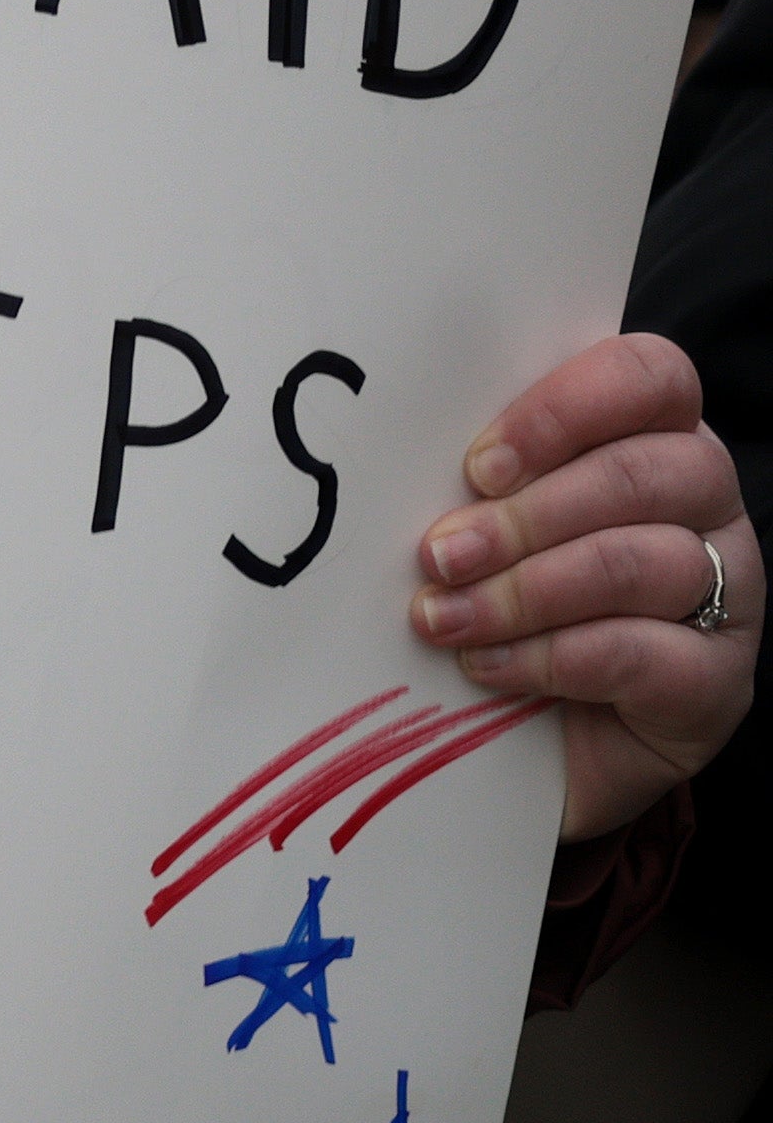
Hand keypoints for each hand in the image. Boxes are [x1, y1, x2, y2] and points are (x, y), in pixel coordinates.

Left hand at [408, 329, 754, 841]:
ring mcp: (728, 593)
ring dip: (525, 591)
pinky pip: (643, 653)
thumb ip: (476, 484)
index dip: (563, 411)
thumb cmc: (504, 604)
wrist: (542, 746)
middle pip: (646, 474)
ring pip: (643, 563)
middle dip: (526, 515)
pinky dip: (548, 658)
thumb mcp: (486, 529)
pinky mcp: (718, 681)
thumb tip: (395, 455)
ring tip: (443, 618)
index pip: (649, 376)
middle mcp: (707, 507)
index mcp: (655, 439)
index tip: (477, 465)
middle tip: (439, 554)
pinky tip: (486, 666)